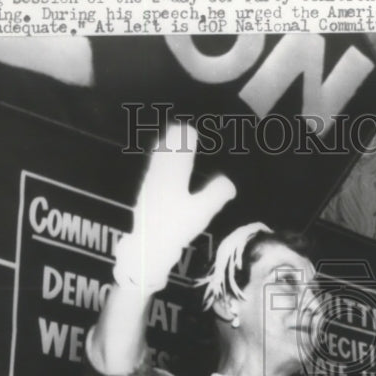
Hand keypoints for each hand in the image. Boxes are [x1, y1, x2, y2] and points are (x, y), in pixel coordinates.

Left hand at [113, 122, 236, 293]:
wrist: (147, 247)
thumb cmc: (175, 227)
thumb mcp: (201, 212)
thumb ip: (216, 193)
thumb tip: (230, 182)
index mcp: (173, 173)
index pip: (180, 147)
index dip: (186, 136)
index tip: (192, 129)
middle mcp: (159, 174)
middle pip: (166, 149)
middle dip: (174, 139)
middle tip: (182, 130)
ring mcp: (149, 184)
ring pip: (157, 159)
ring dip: (165, 149)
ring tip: (170, 141)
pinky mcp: (145, 195)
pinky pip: (153, 170)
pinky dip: (159, 162)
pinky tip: (160, 168)